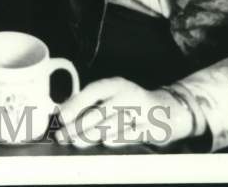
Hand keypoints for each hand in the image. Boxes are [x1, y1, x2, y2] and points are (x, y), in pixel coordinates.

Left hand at [53, 77, 193, 149]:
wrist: (166, 111)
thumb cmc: (129, 104)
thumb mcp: (112, 96)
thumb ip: (90, 103)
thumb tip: (63, 112)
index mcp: (115, 85)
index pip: (93, 91)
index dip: (76, 103)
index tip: (61, 116)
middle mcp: (128, 95)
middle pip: (100, 112)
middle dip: (79, 126)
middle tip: (64, 135)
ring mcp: (140, 112)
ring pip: (112, 125)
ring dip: (93, 135)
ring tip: (78, 141)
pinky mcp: (150, 128)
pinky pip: (130, 135)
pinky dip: (117, 138)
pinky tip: (106, 141)